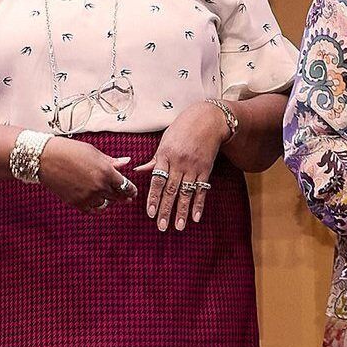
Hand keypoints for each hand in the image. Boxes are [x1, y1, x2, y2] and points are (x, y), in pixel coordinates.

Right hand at [35, 137, 139, 212]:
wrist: (45, 159)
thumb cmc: (70, 151)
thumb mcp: (94, 152)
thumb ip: (111, 161)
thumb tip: (126, 163)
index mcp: (106, 171)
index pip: (125, 185)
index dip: (131, 190)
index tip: (133, 191)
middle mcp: (99, 186)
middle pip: (117, 196)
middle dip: (123, 196)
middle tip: (127, 197)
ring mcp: (88, 196)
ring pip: (105, 204)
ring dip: (108, 201)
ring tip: (108, 197)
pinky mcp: (77, 203)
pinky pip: (92, 210)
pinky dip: (96, 207)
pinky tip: (97, 202)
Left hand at [139, 103, 226, 231]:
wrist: (208, 120)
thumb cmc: (183, 129)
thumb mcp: (165, 141)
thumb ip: (155, 160)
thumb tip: (138, 171)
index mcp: (165, 155)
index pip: (157, 180)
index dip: (154, 198)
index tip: (150, 213)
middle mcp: (179, 163)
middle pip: (171, 190)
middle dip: (166, 210)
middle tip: (161, 226)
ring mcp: (194, 167)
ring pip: (186, 193)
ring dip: (182, 211)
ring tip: (178, 227)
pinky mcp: (206, 170)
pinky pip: (202, 190)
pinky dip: (199, 204)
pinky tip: (196, 217)